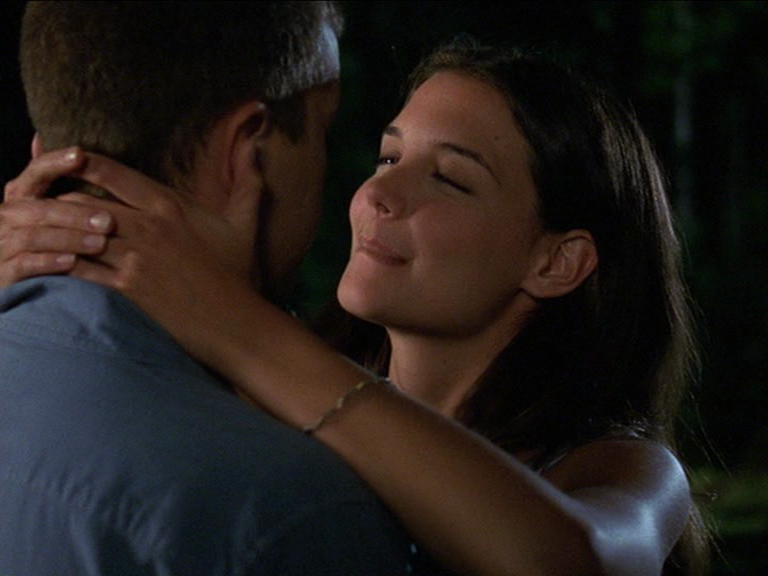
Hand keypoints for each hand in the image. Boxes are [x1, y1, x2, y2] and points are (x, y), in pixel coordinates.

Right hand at [1, 148, 114, 285]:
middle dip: (75, 214)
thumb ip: (43, 175)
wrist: (9, 275)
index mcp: (19, 196)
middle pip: (40, 209)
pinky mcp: (3, 272)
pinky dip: (48, 263)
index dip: (55, 162)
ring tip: (99, 243)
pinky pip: (24, 265)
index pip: (35, 171)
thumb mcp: (41, 205)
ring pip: (33, 237)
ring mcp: (1, 244)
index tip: (81, 155)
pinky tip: (72, 263)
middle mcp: (7, 216)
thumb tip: (39, 137)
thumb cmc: (35, 238)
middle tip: (109, 221)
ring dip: (68, 239)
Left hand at [2, 149, 263, 368]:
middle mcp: (147, 227)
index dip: (80, 161)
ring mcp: (134, 258)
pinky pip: (80, 271)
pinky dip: (60, 265)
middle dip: (56, 200)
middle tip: (40, 200)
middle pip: (82, 201)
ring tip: (36, 231)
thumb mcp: (245, 224)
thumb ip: (248, 183)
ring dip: (53, 232)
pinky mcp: (126, 289)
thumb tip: (257, 146)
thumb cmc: (238, 274)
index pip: (113, 172)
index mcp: (169, 205)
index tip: (63, 158)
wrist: (235, 322)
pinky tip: (48, 264)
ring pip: (74, 234)